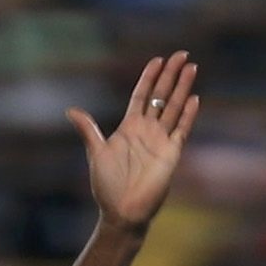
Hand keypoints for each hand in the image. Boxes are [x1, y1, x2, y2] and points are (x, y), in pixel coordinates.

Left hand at [71, 52, 200, 234]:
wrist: (121, 210)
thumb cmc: (107, 185)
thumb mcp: (96, 152)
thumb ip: (88, 130)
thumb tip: (71, 110)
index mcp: (129, 127)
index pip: (142, 95)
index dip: (149, 77)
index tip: (157, 60)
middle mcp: (147, 130)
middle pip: (162, 96)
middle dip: (171, 75)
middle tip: (182, 54)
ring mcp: (161, 140)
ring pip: (174, 108)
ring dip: (183, 88)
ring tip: (191, 67)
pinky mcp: (171, 154)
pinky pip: (181, 130)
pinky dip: (187, 115)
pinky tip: (194, 98)